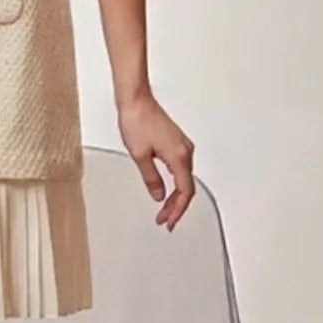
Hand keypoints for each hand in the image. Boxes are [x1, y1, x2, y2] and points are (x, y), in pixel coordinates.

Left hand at [117, 92, 194, 229]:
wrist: (136, 101)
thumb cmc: (137, 121)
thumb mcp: (140, 156)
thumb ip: (151, 179)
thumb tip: (158, 195)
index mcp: (179, 157)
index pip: (184, 191)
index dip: (177, 210)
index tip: (169, 222)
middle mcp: (185, 151)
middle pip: (187, 187)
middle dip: (176, 206)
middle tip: (164, 220)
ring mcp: (182, 146)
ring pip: (184, 178)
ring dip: (175, 196)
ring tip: (164, 210)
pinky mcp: (176, 142)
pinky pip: (181, 169)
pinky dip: (175, 183)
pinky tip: (167, 189)